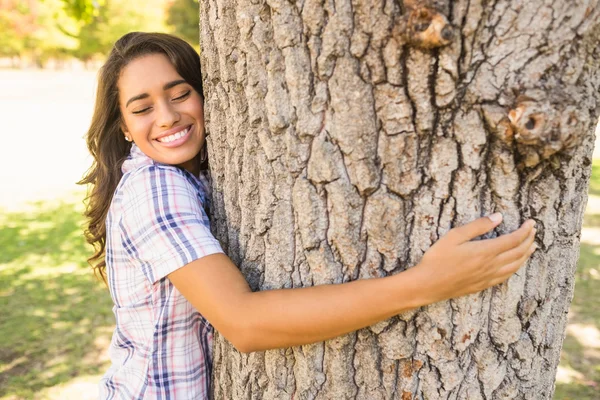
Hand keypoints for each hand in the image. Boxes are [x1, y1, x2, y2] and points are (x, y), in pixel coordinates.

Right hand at [414, 213, 536, 302]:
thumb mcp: (454, 236)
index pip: (513, 239)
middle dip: (528, 240)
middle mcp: (491, 265)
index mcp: (485, 251)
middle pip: (518, 252)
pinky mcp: (483, 285)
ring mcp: (488, 277)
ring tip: (532, 247)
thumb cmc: (438, 258)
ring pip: (515, 266)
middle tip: (533, 231)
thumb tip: (499, 217)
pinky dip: (516, 268)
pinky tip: (515, 265)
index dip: (525, 231)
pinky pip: (506, 276)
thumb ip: (478, 226)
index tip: (531, 222)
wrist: (428, 284)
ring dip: (526, 255)